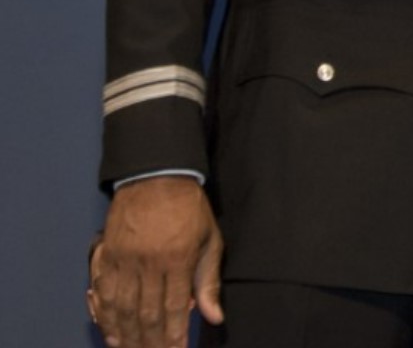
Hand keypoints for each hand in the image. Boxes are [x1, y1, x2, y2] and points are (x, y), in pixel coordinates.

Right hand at [93, 176, 223, 347]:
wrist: (157, 177)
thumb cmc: (190, 209)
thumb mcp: (210, 241)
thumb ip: (209, 281)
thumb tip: (214, 316)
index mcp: (178, 260)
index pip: (174, 309)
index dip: (173, 336)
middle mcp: (148, 263)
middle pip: (146, 313)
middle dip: (149, 341)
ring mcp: (124, 259)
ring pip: (122, 306)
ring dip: (125, 333)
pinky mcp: (107, 254)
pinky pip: (102, 290)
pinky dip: (104, 313)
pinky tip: (109, 330)